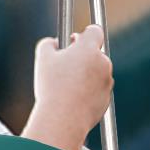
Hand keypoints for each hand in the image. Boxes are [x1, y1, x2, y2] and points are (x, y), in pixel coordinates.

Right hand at [32, 24, 113, 139]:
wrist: (63, 119)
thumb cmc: (52, 87)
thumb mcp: (43, 58)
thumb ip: (48, 43)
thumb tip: (53, 43)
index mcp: (89, 49)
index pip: (95, 31)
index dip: (84, 34)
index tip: (75, 39)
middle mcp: (103, 63)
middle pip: (96, 53)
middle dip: (83, 57)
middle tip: (66, 64)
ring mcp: (107, 82)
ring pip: (97, 73)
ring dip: (86, 75)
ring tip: (67, 85)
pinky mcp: (106, 99)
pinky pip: (98, 90)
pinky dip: (88, 92)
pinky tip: (72, 98)